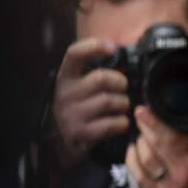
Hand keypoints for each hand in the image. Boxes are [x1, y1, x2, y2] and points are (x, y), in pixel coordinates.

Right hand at [52, 38, 129, 168]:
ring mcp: (70, 114)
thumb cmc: (82, 106)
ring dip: (123, 104)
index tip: (112, 47)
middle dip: (120, 82)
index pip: (74, 54)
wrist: (66, 141)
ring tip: (121, 107)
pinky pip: (111, 124)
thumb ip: (97, 71)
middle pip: (101, 78)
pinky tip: (120, 122)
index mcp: (65, 77)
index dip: (93, 46)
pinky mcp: (80, 133)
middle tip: (122, 88)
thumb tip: (121, 54)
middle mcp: (64, 94)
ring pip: (108, 101)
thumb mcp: (82, 86)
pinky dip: (122, 123)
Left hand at [125, 106, 187, 187]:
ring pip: (144, 163)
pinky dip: (133, 163)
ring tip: (143, 133)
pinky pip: (141, 180)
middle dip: (144, 128)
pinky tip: (134, 151)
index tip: (144, 110)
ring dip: (140, 144)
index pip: (170, 136)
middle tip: (142, 115)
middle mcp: (185, 175)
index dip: (153, 122)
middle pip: (153, 147)